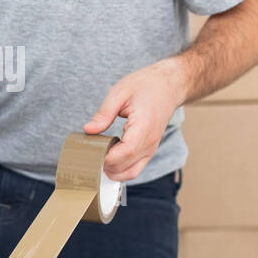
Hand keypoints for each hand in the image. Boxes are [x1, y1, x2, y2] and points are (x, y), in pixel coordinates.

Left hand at [82, 56, 187, 181]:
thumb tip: (89, 130)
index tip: (91, 152)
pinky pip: (135, 168)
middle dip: (105, 164)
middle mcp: (150, 141)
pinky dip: (121, 169)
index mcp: (143, 126)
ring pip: (131, 172)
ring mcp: (151, 148)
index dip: (107, 157)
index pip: (126, 152)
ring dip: (113, 170)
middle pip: (125, 166)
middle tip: (88, 153)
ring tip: (98, 156)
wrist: (169, 85)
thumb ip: (104, 113)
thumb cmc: (146, 85)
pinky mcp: (150, 149)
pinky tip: (109, 157)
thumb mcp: (119, 92)